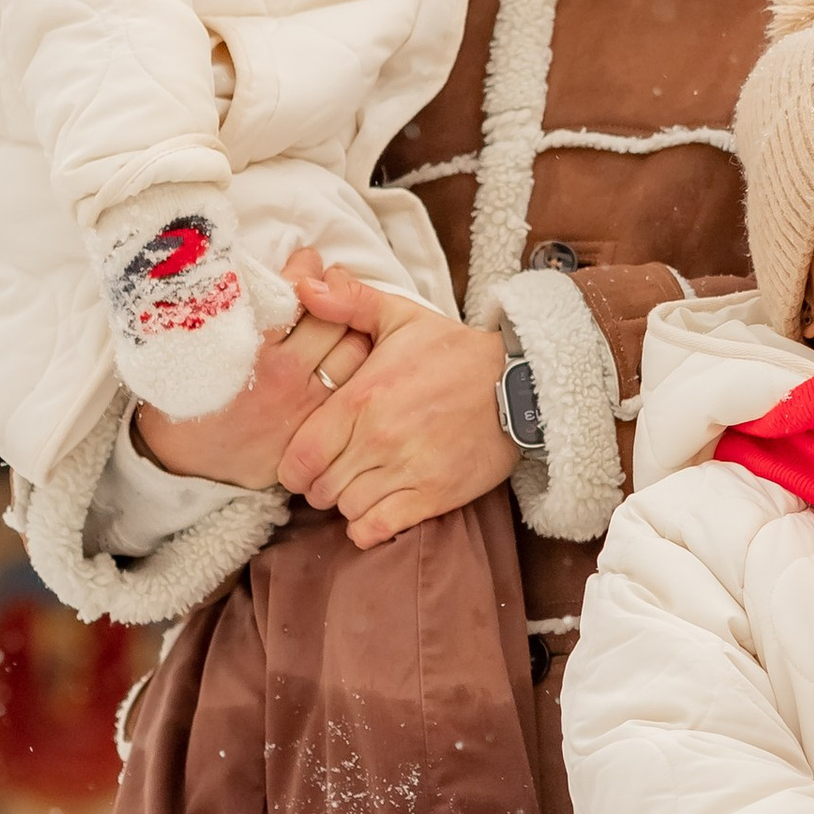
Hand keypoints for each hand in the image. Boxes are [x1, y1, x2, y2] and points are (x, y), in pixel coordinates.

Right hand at [132, 251, 371, 488]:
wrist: (181, 461)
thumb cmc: (183, 391)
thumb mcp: (193, 342)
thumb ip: (226, 307)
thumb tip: (257, 268)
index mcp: (248, 344)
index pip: (295, 291)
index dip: (306, 269)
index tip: (307, 260)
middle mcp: (282, 372)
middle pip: (333, 317)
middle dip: (336, 292)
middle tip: (332, 282)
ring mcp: (304, 403)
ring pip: (354, 350)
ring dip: (353, 327)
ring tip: (344, 316)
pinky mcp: (315, 428)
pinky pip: (350, 386)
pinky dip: (354, 364)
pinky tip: (344, 351)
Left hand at [279, 268, 511, 546]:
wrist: (520, 384)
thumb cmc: (454, 352)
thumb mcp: (400, 316)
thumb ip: (348, 302)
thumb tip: (303, 284)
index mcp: (362, 399)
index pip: (300, 455)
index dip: (294, 465)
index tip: (307, 458)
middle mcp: (378, 440)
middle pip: (319, 488)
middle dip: (320, 484)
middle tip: (335, 471)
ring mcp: (407, 471)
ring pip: (346, 510)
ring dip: (346, 503)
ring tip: (360, 486)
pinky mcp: (434, 496)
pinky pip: (377, 529)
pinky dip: (368, 528)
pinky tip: (376, 511)